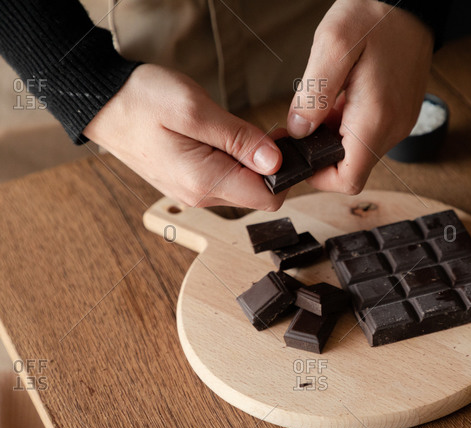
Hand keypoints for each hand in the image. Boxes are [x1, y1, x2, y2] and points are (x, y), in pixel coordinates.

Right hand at [84, 64, 286, 209]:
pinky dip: (231, 161)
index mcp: (204, 181)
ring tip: (231, 129)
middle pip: (257, 194)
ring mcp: (191, 192)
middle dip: (268, 166)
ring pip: (241, 186)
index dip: (285, 172)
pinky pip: (223, 179)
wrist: (99, 103)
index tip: (281, 143)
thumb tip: (274, 161)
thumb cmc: (140, 100)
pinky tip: (218, 137)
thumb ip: (238, 138)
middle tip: (258, 130)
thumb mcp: (194, 110)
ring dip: (248, 162)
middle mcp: (199, 195)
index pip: (268, 198)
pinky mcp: (187, 182)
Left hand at [287, 0, 432, 193]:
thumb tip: (299, 130)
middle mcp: (392, 128)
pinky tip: (337, 99)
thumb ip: (314, 94)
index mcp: (376, 118)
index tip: (297, 156)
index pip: (348, 179)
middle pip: (351, 167)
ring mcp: (398, 122)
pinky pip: (368, 133)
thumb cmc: (375, 15)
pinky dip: (346, 125)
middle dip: (320, 153)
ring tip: (318, 105)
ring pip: (358, 151)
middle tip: (297, 126)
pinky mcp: (399, 113)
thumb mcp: (333, 44)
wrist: (411, 0)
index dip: (318, 176)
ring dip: (332, 137)